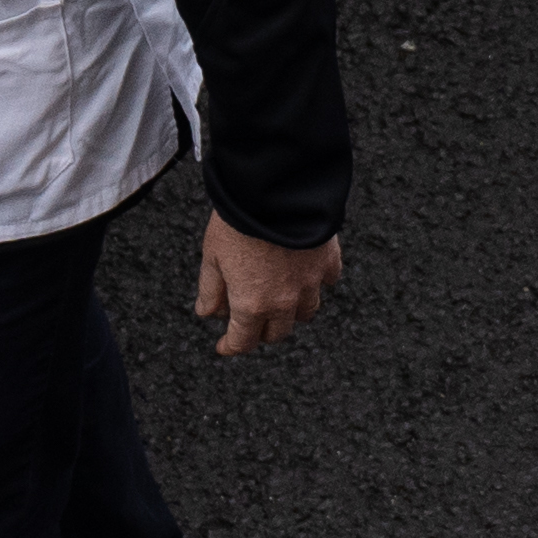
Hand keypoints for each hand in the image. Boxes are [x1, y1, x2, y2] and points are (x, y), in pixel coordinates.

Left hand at [192, 213, 341, 354]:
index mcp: (251, 305)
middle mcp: (284, 301)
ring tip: (281, 297)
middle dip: (261, 331)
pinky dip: (318, 282)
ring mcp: (310, 282)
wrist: (276, 191)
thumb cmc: (238, 223)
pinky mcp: (328, 261)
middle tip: (251, 319)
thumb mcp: (212, 257)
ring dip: (292, 312)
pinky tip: (305, 273)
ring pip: (306, 313)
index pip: (243, 343)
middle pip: (277, 334)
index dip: (231, 347)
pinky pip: (327, 281)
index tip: (224, 345)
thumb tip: (208, 313)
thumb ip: (210, 291)